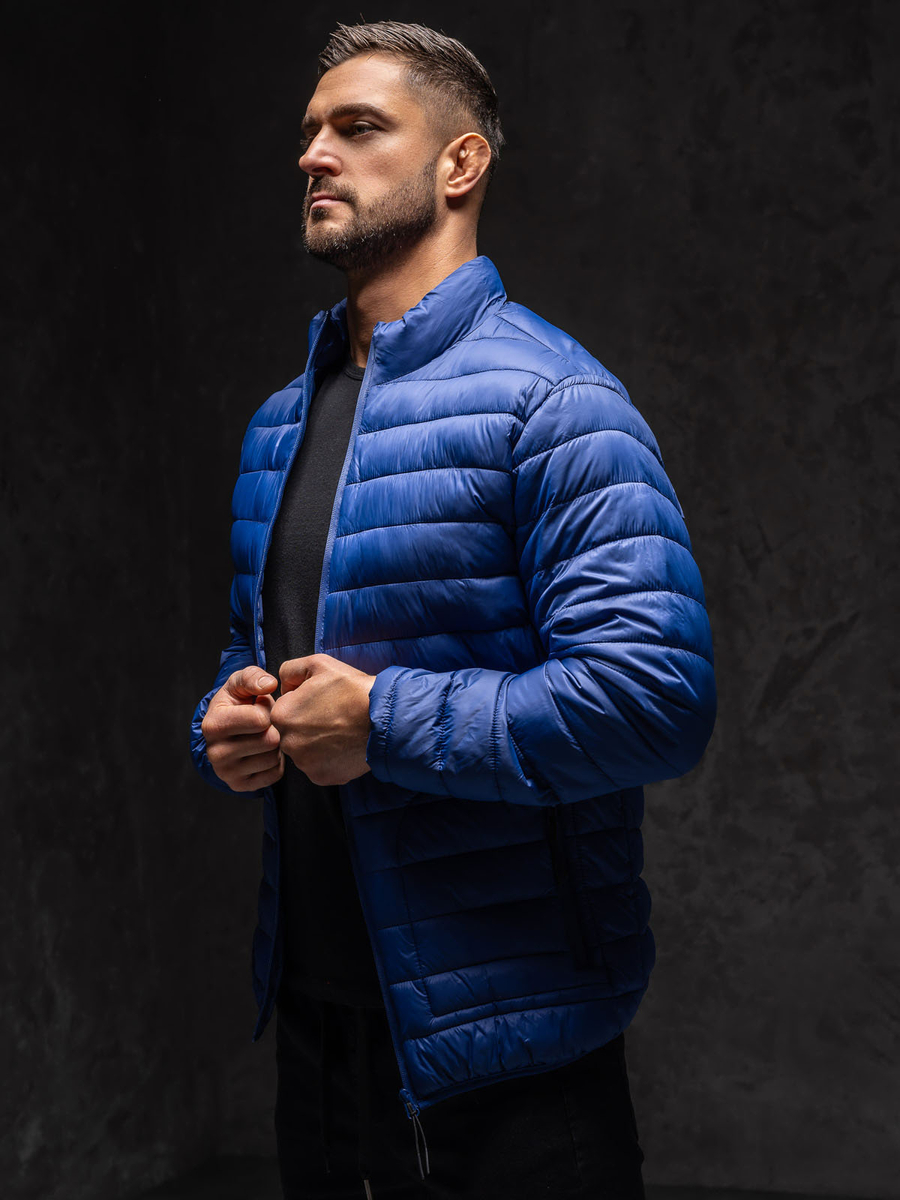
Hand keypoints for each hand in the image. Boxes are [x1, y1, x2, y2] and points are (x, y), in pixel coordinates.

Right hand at [200, 666, 283, 792]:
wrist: (226, 730)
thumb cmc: (236, 703)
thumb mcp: (239, 683)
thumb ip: (253, 677)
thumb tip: (269, 684)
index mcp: (214, 725)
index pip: (260, 719)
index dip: (267, 709)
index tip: (259, 707)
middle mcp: (215, 752)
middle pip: (269, 740)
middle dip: (274, 728)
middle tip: (264, 723)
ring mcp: (226, 772)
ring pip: (273, 758)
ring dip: (276, 745)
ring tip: (263, 735)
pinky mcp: (240, 785)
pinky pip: (275, 774)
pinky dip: (276, 762)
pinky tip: (264, 751)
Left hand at [270, 653, 376, 785]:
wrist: (385, 718)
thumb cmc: (353, 689)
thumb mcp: (318, 664)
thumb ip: (290, 670)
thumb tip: (282, 686)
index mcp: (282, 715)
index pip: (284, 710)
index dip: (303, 704)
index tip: (321, 701)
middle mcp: (288, 743)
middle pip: (293, 733)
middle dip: (308, 725)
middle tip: (333, 716)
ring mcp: (305, 763)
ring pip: (305, 751)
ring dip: (318, 743)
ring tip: (341, 730)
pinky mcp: (322, 777)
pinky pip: (320, 767)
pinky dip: (330, 759)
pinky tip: (344, 745)